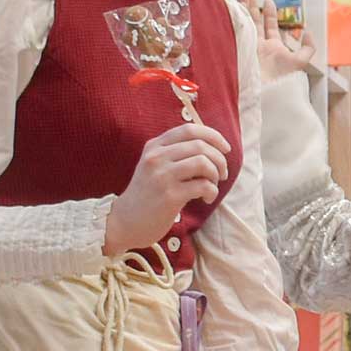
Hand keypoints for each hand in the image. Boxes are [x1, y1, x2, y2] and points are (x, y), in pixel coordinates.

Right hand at [105, 123, 227, 255]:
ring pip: (203, 163)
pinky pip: (203, 186)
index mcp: (154, 146)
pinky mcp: (170, 196)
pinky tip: (206, 198)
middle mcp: (156, 157)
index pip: (189, 129)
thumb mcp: (154, 166)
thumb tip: (212, 147)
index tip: (225, 148)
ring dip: (216, 175)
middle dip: (219, 159)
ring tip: (212, 186)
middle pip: (200, 146)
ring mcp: (162, 176)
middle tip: (222, 174)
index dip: (213, 136)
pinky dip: (212, 192)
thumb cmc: (147, 194)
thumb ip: (175, 153)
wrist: (125, 221)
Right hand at [239, 0, 315, 83]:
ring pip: (244, 23)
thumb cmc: (283, 79)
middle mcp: (258, 46)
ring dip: (242, 8)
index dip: (269, 13)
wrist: (265, 91)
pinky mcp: (236, 48)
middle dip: (251, 6)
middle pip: (254, 21)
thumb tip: (308, 32)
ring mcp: (246, 46)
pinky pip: (234, 31)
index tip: (267, 0)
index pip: (270, 26)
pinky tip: (230, 8)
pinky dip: (232, 20)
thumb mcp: (300, 62)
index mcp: (273, 47)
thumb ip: (308, 48)